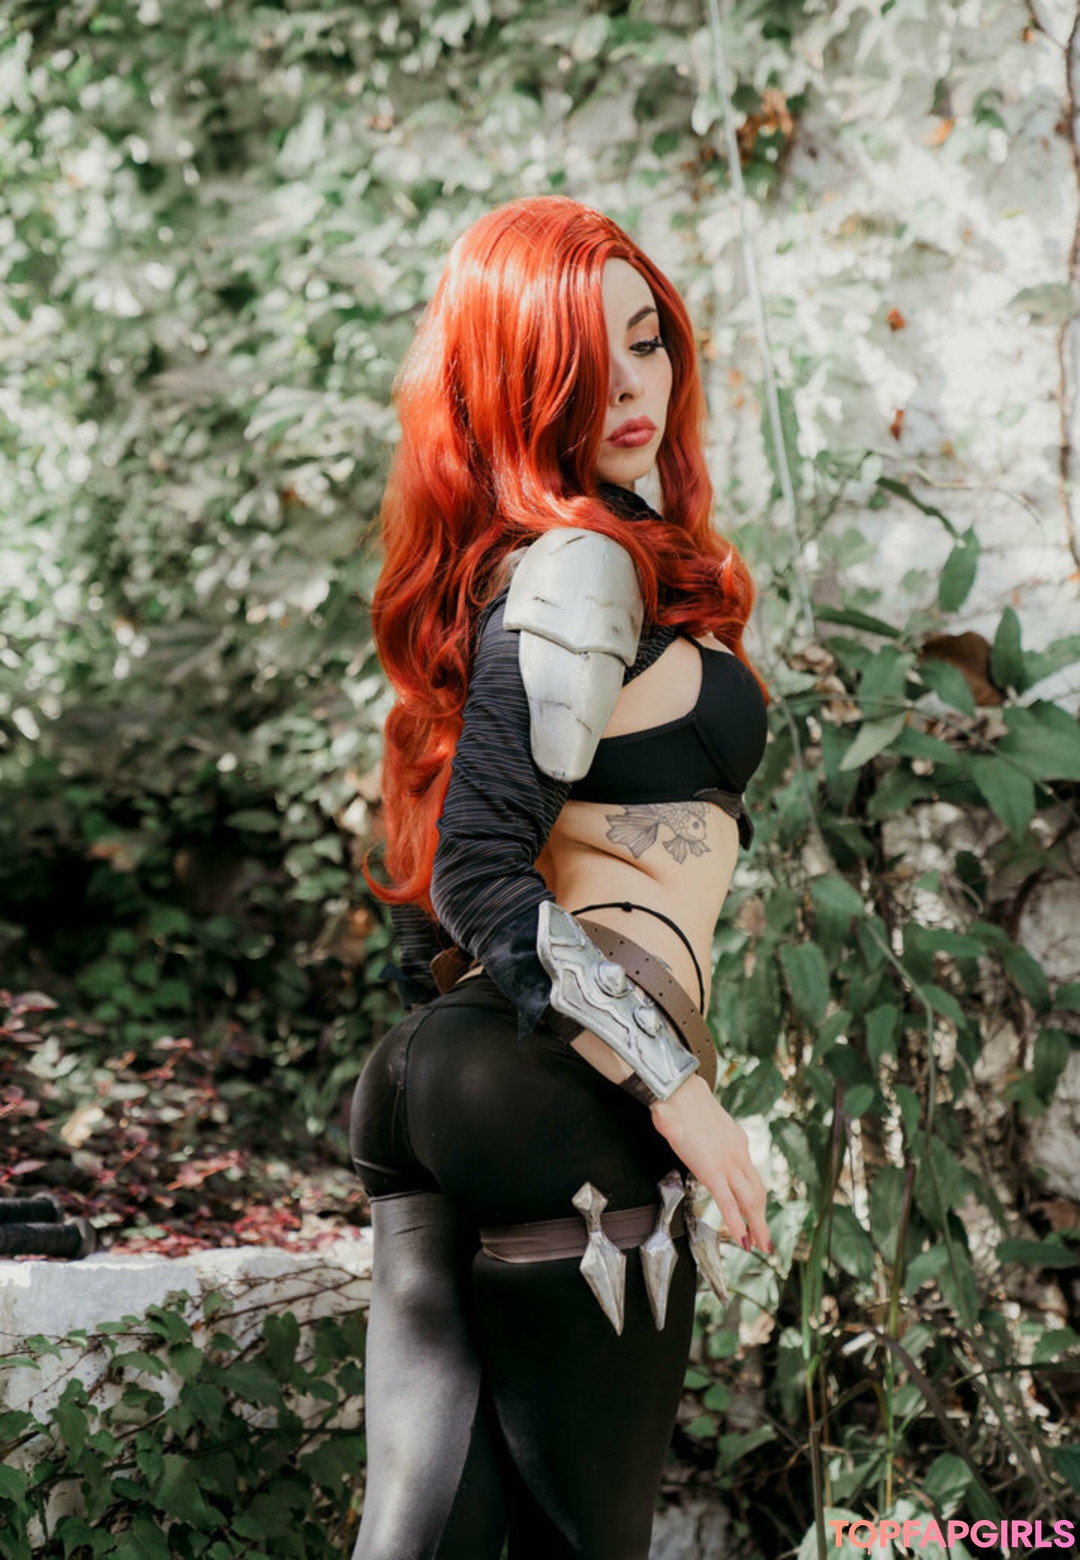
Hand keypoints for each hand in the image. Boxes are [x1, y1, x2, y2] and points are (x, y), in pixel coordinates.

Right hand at [649, 1075, 771, 1254]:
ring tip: (759, 1245)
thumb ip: (697, 1128)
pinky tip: (741, 1238)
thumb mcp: (699, 1118)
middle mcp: (738, 1155)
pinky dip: (737, 1223)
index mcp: (737, 1143)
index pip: (752, 1176)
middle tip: (766, 1241)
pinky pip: (729, 1203)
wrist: (678, 1090)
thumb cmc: (681, 1101)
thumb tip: (678, 1119)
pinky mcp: (712, 1171)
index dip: (756, 1199)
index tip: (757, 1214)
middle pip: (757, 1194)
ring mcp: (728, 1163)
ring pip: (750, 1202)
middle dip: (762, 1220)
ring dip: (757, 1226)